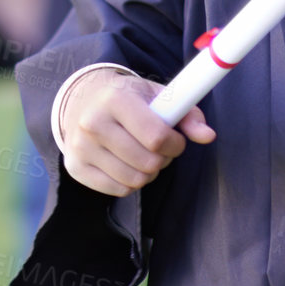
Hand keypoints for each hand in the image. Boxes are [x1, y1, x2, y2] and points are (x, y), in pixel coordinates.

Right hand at [58, 68, 214, 196]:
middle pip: (148, 163)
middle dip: (163, 159)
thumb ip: (187, 114)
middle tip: (159, 148)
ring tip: (144, 155)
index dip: (175, 144)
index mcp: (115, 99)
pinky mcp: (76, 168)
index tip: (176, 140)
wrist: (82, 101)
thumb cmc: (128, 98)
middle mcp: (92, 123)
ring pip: (135, 180)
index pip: (156, 137)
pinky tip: (127, 163)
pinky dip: (130, 182)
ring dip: (148, 172)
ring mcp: (80, 147)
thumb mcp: (156, 95)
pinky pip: (118, 190)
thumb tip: (208, 135)